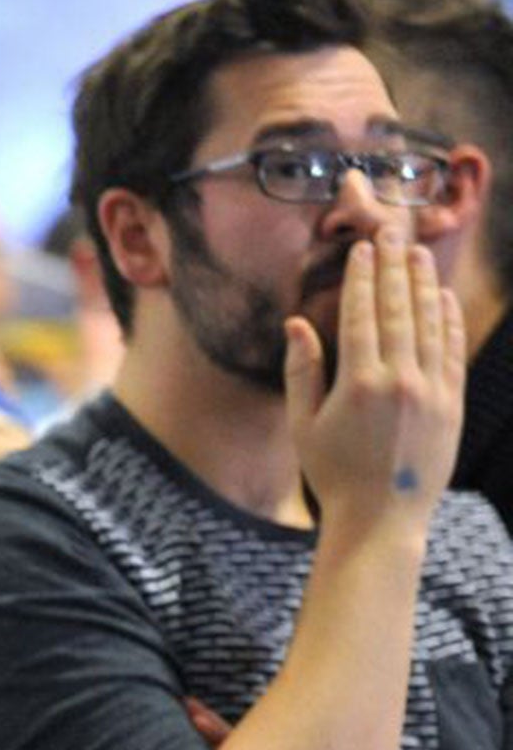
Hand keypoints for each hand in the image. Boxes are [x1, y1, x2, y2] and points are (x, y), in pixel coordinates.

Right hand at [287, 228, 464, 533]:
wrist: (382, 517)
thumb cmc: (333, 473)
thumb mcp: (304, 426)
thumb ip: (302, 371)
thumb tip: (297, 324)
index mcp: (358, 385)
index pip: (362, 316)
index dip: (363, 279)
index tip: (364, 249)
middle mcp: (399, 381)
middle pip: (397, 310)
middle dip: (395, 268)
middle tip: (394, 233)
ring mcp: (431, 390)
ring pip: (428, 323)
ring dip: (422, 285)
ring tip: (417, 255)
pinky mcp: (452, 403)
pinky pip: (451, 350)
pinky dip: (448, 319)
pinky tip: (442, 297)